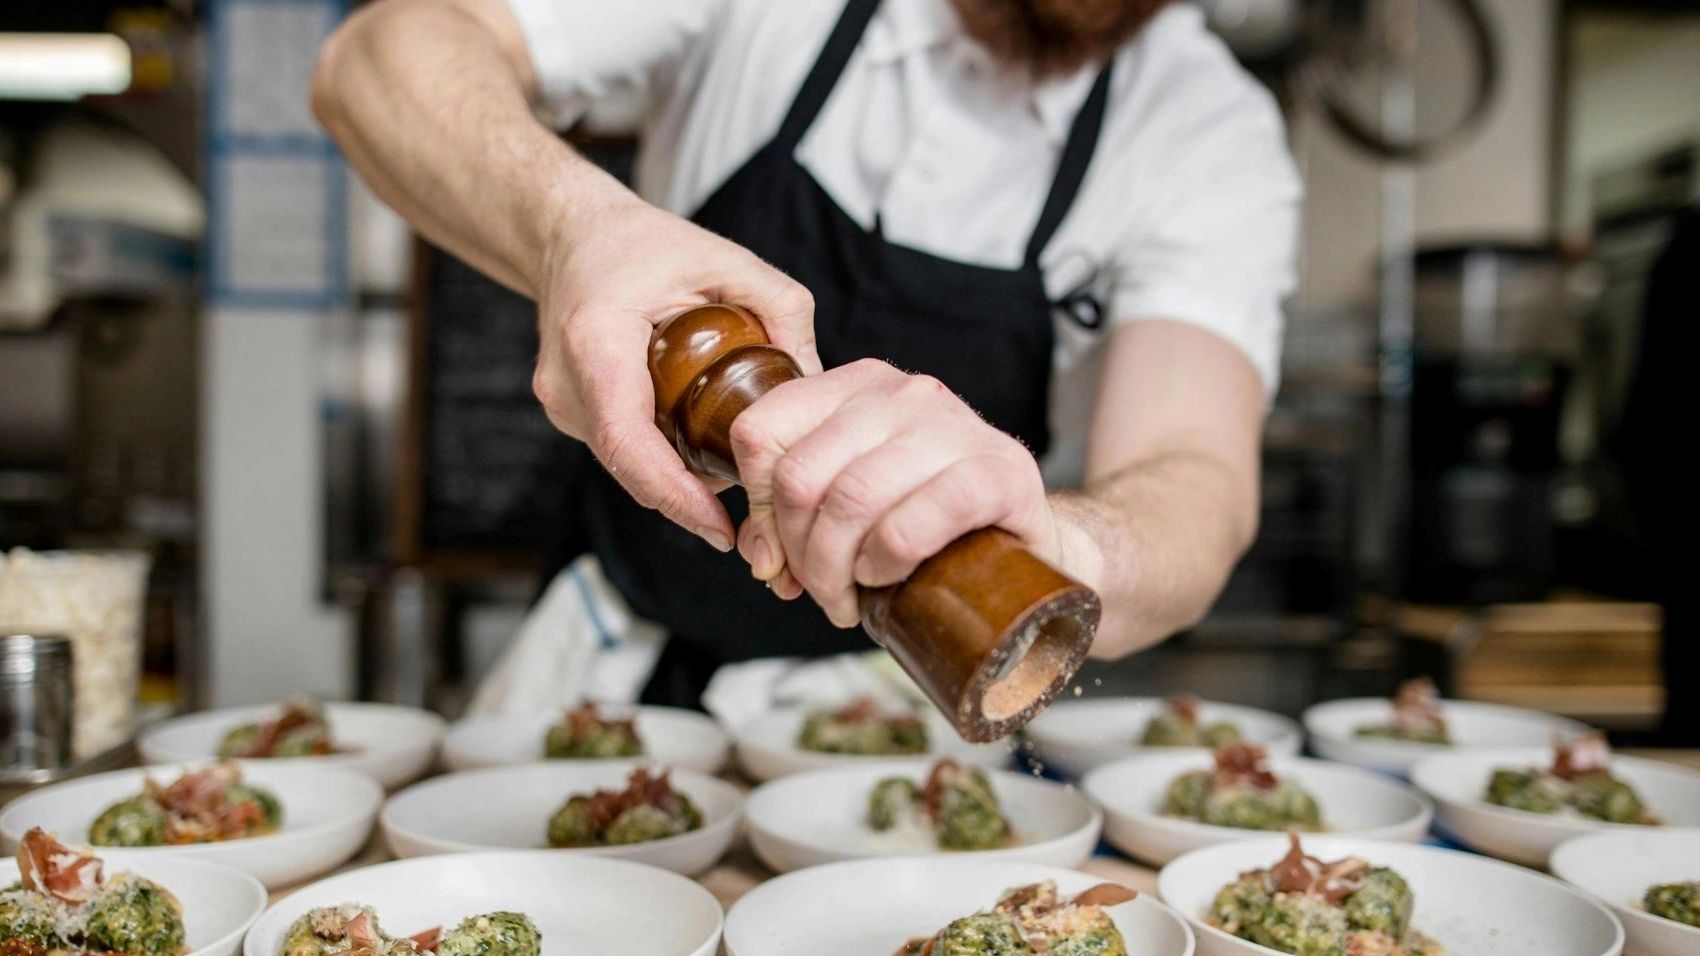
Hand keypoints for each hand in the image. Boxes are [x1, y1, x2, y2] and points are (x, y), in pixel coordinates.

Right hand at [532, 187, 820, 550]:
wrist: (573, 236)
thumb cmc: (644, 243)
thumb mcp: (725, 259)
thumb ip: (780, 307)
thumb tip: (816, 377)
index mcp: (596, 340)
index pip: (628, 442)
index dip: (676, 496)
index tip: (723, 529)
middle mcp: (566, 383)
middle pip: (631, 466)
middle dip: (691, 500)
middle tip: (756, 518)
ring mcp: (562, 403)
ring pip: (628, 465)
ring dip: (680, 481)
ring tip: (740, 481)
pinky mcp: (571, 413)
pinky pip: (623, 450)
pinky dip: (665, 459)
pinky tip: (708, 451)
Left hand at [728, 360, 1061, 626]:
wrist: (1033, 543)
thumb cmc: (930, 525)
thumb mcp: (849, 504)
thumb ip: (792, 515)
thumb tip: (759, 556)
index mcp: (855, 386)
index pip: (760, 431)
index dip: (757, 507)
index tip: (778, 554)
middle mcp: (902, 392)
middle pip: (801, 475)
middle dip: (798, 553)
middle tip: (821, 591)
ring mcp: (955, 425)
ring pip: (851, 499)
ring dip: (837, 570)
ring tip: (848, 600)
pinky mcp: (1001, 471)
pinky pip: (913, 521)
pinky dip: (887, 562)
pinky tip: (888, 578)